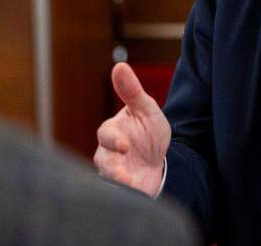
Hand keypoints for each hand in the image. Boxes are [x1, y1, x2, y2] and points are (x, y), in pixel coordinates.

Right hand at [94, 63, 170, 195]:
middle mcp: (108, 154)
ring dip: (118, 185)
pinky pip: (118, 195)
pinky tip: (137, 196)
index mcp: (112, 132)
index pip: (105, 134)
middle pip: (103, 161)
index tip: (124, 145)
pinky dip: (127, 195)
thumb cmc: (147, 132)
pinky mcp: (122, 191)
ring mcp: (113, 174)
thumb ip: (132, 91)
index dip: (113, 140)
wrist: (158, 162)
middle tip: (122, 175)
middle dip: (111, 168)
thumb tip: (119, 65)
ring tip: (129, 187)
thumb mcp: (146, 109)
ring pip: (108, 180)